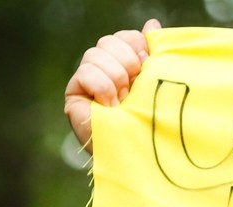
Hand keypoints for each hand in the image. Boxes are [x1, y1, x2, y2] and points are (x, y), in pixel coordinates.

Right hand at [64, 20, 160, 154]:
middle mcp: (106, 71)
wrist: (142, 156)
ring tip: (123, 100)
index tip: (147, 64)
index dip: (136, 46)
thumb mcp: (157, 85)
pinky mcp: (75, 96)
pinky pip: (85, 72)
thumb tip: (151, 24)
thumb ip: (155, 55)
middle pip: (108, 41)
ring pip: (95, 53)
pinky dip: (102, 87)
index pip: (125, 38)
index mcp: (127, 66)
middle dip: (127, 61)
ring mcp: (88, 82)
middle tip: (134, 87)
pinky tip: (110, 106)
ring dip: (116, 77)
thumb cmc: (154, 124)